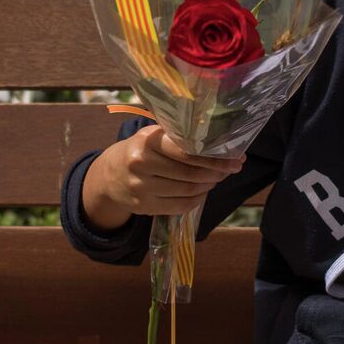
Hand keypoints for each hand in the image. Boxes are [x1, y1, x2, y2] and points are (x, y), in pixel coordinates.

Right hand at [81, 124, 243, 229]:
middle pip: (190, 173)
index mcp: (147, 141)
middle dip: (216, 172)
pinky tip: (203, 192)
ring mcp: (142, 188)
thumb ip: (178, 137)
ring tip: (216, 178)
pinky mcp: (144, 206)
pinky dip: (197, 199)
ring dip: (208, 185)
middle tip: (231, 169)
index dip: (214, 157)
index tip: (235, 158)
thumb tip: (218, 142)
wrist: (109, 176)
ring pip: (187, 190)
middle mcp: (142, 164)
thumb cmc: (139, 151)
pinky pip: (180, 206)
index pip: (187, 151)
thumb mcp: (151, 136)